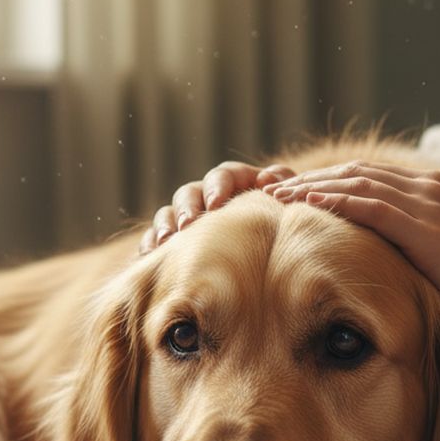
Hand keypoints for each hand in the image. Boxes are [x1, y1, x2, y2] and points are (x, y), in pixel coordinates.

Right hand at [140, 161, 294, 252]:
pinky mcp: (174, 244)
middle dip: (188, 206)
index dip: (218, 186)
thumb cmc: (283, 228)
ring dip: (166, 225)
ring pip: (169, 214)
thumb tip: (266, 180)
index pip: (224, 175)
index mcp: (236, 184)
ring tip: (167, 241)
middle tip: (190, 224)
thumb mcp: (289, 205)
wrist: (273, 266)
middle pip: (190, 192)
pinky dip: (151, 246)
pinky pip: (154, 239)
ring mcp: (188, 220)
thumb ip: (283, 185)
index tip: (217, 204)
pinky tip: (151, 257)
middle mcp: (208, 198)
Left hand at [264, 161, 439, 395]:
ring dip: (310, 186)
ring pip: (356, 183)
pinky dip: (335, 201)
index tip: (285, 189)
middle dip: (307, 178)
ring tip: (273, 194)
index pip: (364, 177)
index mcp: (432, 192)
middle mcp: (429, 188)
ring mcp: (430, 204)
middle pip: (353, 173)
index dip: (322, 180)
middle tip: (266, 183)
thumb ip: (411, 249)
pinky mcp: (428, 227)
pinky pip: (371, 206)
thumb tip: (376, 264)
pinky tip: (305, 205)